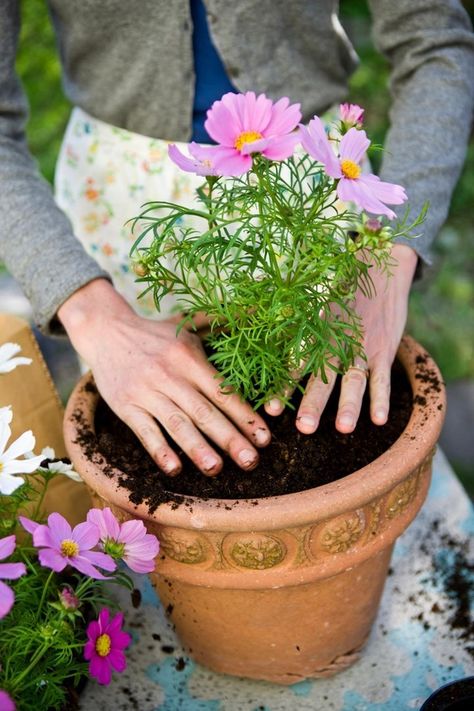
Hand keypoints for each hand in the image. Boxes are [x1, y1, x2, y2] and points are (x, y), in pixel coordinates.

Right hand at [58, 279, 270, 475]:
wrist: (105, 331)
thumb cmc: (155, 334)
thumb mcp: (187, 324)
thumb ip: (221, 323)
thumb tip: (258, 311)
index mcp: (189, 358)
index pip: (222, 392)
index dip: (245, 416)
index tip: (265, 438)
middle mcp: (170, 375)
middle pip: (204, 412)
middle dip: (229, 438)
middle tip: (251, 461)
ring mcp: (146, 392)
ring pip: (176, 424)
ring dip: (197, 449)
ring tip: (216, 469)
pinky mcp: (125, 406)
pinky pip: (144, 431)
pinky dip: (160, 450)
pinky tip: (174, 468)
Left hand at [264, 244, 418, 432]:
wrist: (382, 267)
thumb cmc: (339, 290)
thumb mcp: (315, 302)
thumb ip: (293, 322)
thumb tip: (254, 329)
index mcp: (315, 333)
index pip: (296, 364)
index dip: (284, 386)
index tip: (271, 408)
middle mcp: (336, 343)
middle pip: (323, 377)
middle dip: (313, 403)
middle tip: (303, 428)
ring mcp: (361, 347)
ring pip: (354, 381)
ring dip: (349, 405)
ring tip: (342, 429)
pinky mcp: (384, 349)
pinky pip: (383, 377)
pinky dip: (381, 398)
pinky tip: (378, 421)